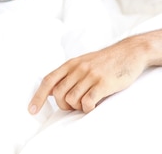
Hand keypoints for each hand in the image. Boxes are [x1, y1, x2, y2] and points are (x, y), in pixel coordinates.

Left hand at [28, 39, 147, 113]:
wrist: (130, 52)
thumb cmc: (106, 60)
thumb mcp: (83, 62)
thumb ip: (68, 74)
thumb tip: (51, 90)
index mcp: (71, 63)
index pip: (48, 81)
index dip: (38, 96)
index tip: (32, 110)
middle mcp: (78, 68)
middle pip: (58, 94)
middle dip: (63, 105)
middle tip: (74, 105)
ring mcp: (90, 75)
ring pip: (72, 99)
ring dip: (77, 107)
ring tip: (87, 103)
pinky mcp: (103, 83)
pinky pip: (87, 101)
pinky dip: (88, 108)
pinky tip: (93, 105)